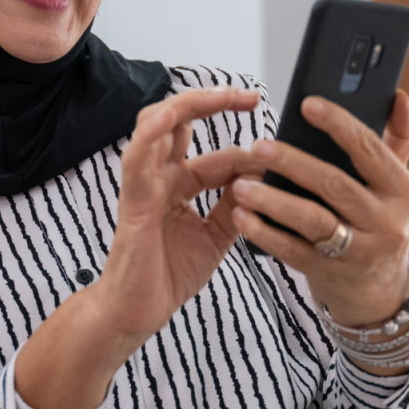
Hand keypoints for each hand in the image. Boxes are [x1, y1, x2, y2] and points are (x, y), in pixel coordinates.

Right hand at [92, 85, 264, 342]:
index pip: (215, 155)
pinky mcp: (133, 199)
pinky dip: (152, 133)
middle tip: (249, 97)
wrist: (136, 313)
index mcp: (178, 185)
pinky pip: (137, 158)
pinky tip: (171, 115)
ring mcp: (144, 184)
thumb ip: (234, 205)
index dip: (245, 152)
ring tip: (221, 95)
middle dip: (214, 101)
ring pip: (157, 126)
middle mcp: (160, 176)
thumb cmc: (166, 274)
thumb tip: (261, 177)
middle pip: (180, 121)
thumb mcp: (215, 236)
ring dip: (188, 105)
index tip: (276, 154)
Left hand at [230, 90, 408, 334]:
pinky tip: (241, 216)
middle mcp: (387, 222)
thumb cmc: (378, 221)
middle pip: (335, 184)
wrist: (379, 293)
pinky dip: (264, 232)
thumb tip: (398, 95)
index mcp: (404, 191)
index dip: (338, 124)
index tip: (306, 105)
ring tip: (241, 184)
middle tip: (258, 146)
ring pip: (312, 220)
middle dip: (293, 163)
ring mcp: (360, 252)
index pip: (370, 149)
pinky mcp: (330, 274)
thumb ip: (398, 138)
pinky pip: (293, 251)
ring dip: (272, 200)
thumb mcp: (395, 185)